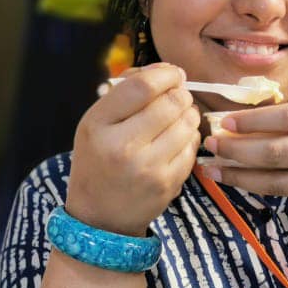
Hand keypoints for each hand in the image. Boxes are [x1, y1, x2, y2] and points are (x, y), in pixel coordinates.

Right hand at [66, 63, 200, 236]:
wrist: (99, 216)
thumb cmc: (99, 160)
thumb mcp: (95, 122)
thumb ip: (125, 92)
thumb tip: (166, 71)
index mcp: (98, 125)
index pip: (141, 87)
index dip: (165, 74)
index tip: (173, 74)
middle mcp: (121, 146)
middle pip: (171, 103)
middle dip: (181, 94)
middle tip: (178, 96)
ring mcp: (147, 168)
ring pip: (187, 124)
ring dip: (189, 114)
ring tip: (179, 117)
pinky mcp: (168, 184)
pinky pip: (192, 147)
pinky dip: (190, 137)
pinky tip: (178, 139)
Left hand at [203, 98, 287, 216]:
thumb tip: (256, 115)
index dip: (254, 121)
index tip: (225, 120)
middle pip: (278, 151)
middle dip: (239, 150)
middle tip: (210, 145)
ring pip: (278, 180)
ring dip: (241, 176)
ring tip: (214, 170)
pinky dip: (261, 187)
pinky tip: (239, 182)